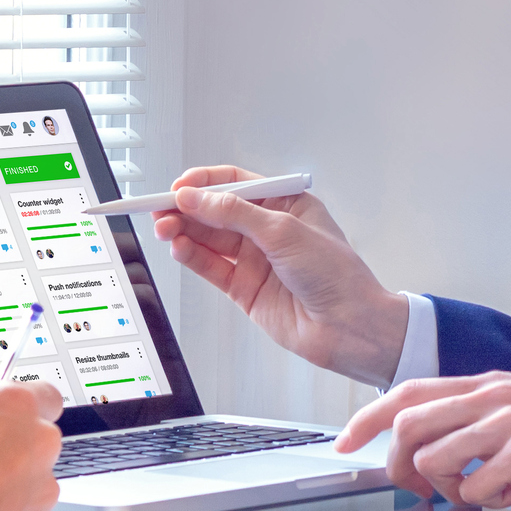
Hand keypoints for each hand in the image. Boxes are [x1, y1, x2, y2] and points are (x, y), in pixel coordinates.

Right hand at [151, 164, 408, 385]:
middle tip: (160, 207)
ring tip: (164, 227)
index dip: (205, 183)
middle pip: (216, 211)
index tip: (179, 187)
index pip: (236, 183)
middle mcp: (269, 230)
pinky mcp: (245, 289)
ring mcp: (256, 260)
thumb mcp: (284, 231)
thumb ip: (235, 214)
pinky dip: (192, 256)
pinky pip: (212, 267)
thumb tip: (197, 198)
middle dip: (187, 208)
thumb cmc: (338, 275)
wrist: (350, 328)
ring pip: (209, 239)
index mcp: (287, 203)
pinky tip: (178, 247)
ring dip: (184, 231)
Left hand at [336, 373, 510, 508]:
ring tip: (485, 490)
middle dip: (399, 466)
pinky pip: (477, 487)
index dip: (366, 420)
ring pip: (433, 459)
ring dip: (449, 488)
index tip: (342, 444)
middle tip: (422, 492)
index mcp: (488, 383)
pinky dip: (490, 500)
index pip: (407, 392)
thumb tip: (438, 449)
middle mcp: (492, 395)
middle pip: (407, 425)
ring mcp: (509, 422)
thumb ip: (481, 422)